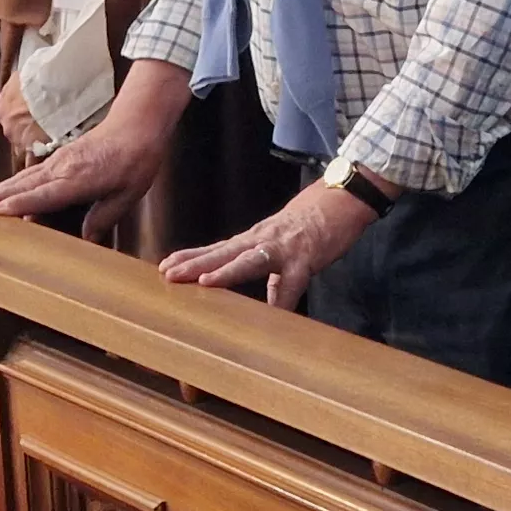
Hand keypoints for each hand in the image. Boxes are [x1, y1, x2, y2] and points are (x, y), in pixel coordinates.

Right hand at [0, 80, 179, 240]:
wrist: (137, 126)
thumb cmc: (136, 160)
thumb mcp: (128, 194)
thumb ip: (103, 217)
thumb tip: (85, 239)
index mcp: (79, 178)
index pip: (44, 195)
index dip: (19, 205)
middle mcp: (63, 168)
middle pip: (23, 185)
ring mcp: (58, 161)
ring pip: (22, 178)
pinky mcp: (59, 158)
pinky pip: (30, 174)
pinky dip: (12, 185)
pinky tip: (2, 194)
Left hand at [159, 185, 376, 310]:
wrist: (344, 197)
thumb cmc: (314, 220)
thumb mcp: (282, 243)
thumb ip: (269, 270)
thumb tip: (268, 302)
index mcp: (254, 239)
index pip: (217, 249)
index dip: (192, 258)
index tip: (165, 267)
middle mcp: (262, 239)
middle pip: (223, 252)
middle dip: (195, 265)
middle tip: (167, 274)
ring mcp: (283, 247)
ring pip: (250, 260)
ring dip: (227, 271)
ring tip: (204, 282)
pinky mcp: (306, 256)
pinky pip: (292, 282)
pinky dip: (282, 298)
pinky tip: (272, 314)